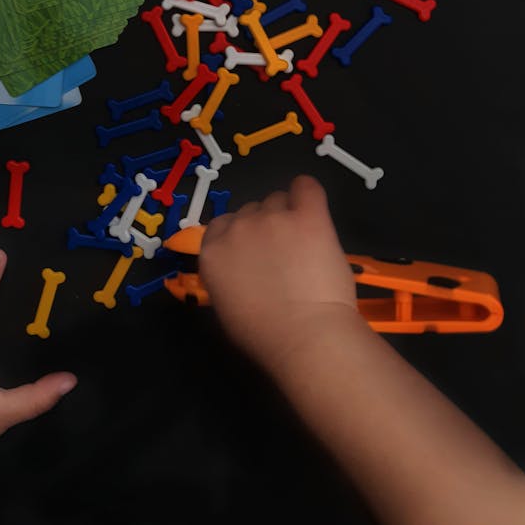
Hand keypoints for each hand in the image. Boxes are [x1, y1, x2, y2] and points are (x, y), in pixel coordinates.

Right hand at [198, 174, 357, 373]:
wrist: (306, 336)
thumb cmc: (265, 335)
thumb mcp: (226, 306)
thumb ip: (225, 276)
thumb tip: (241, 267)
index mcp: (213, 252)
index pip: (222, 225)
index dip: (240, 238)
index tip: (255, 255)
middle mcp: (238, 228)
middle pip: (251, 211)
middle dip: (264, 228)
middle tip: (282, 256)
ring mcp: (272, 218)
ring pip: (278, 200)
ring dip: (287, 215)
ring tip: (303, 244)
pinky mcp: (307, 215)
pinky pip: (306, 187)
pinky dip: (307, 193)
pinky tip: (311, 207)